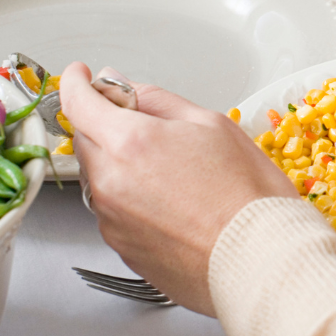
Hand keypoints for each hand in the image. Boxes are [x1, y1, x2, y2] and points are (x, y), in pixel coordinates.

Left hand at [60, 64, 295, 314]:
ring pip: (99, 176)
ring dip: (120, 164)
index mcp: (130, 142)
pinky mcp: (122, 249)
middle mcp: (110, 182)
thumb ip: (157, 100)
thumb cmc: (246, 194)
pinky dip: (131, 198)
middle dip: (105, 125)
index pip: (78, 102)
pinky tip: (173, 201)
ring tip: (174, 171)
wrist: (258, 258)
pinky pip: (113, 210)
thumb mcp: (210, 123)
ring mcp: (111, 220)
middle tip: (147, 124)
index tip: (82, 77)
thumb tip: (125, 88)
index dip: (76, 82)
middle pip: (86, 140)